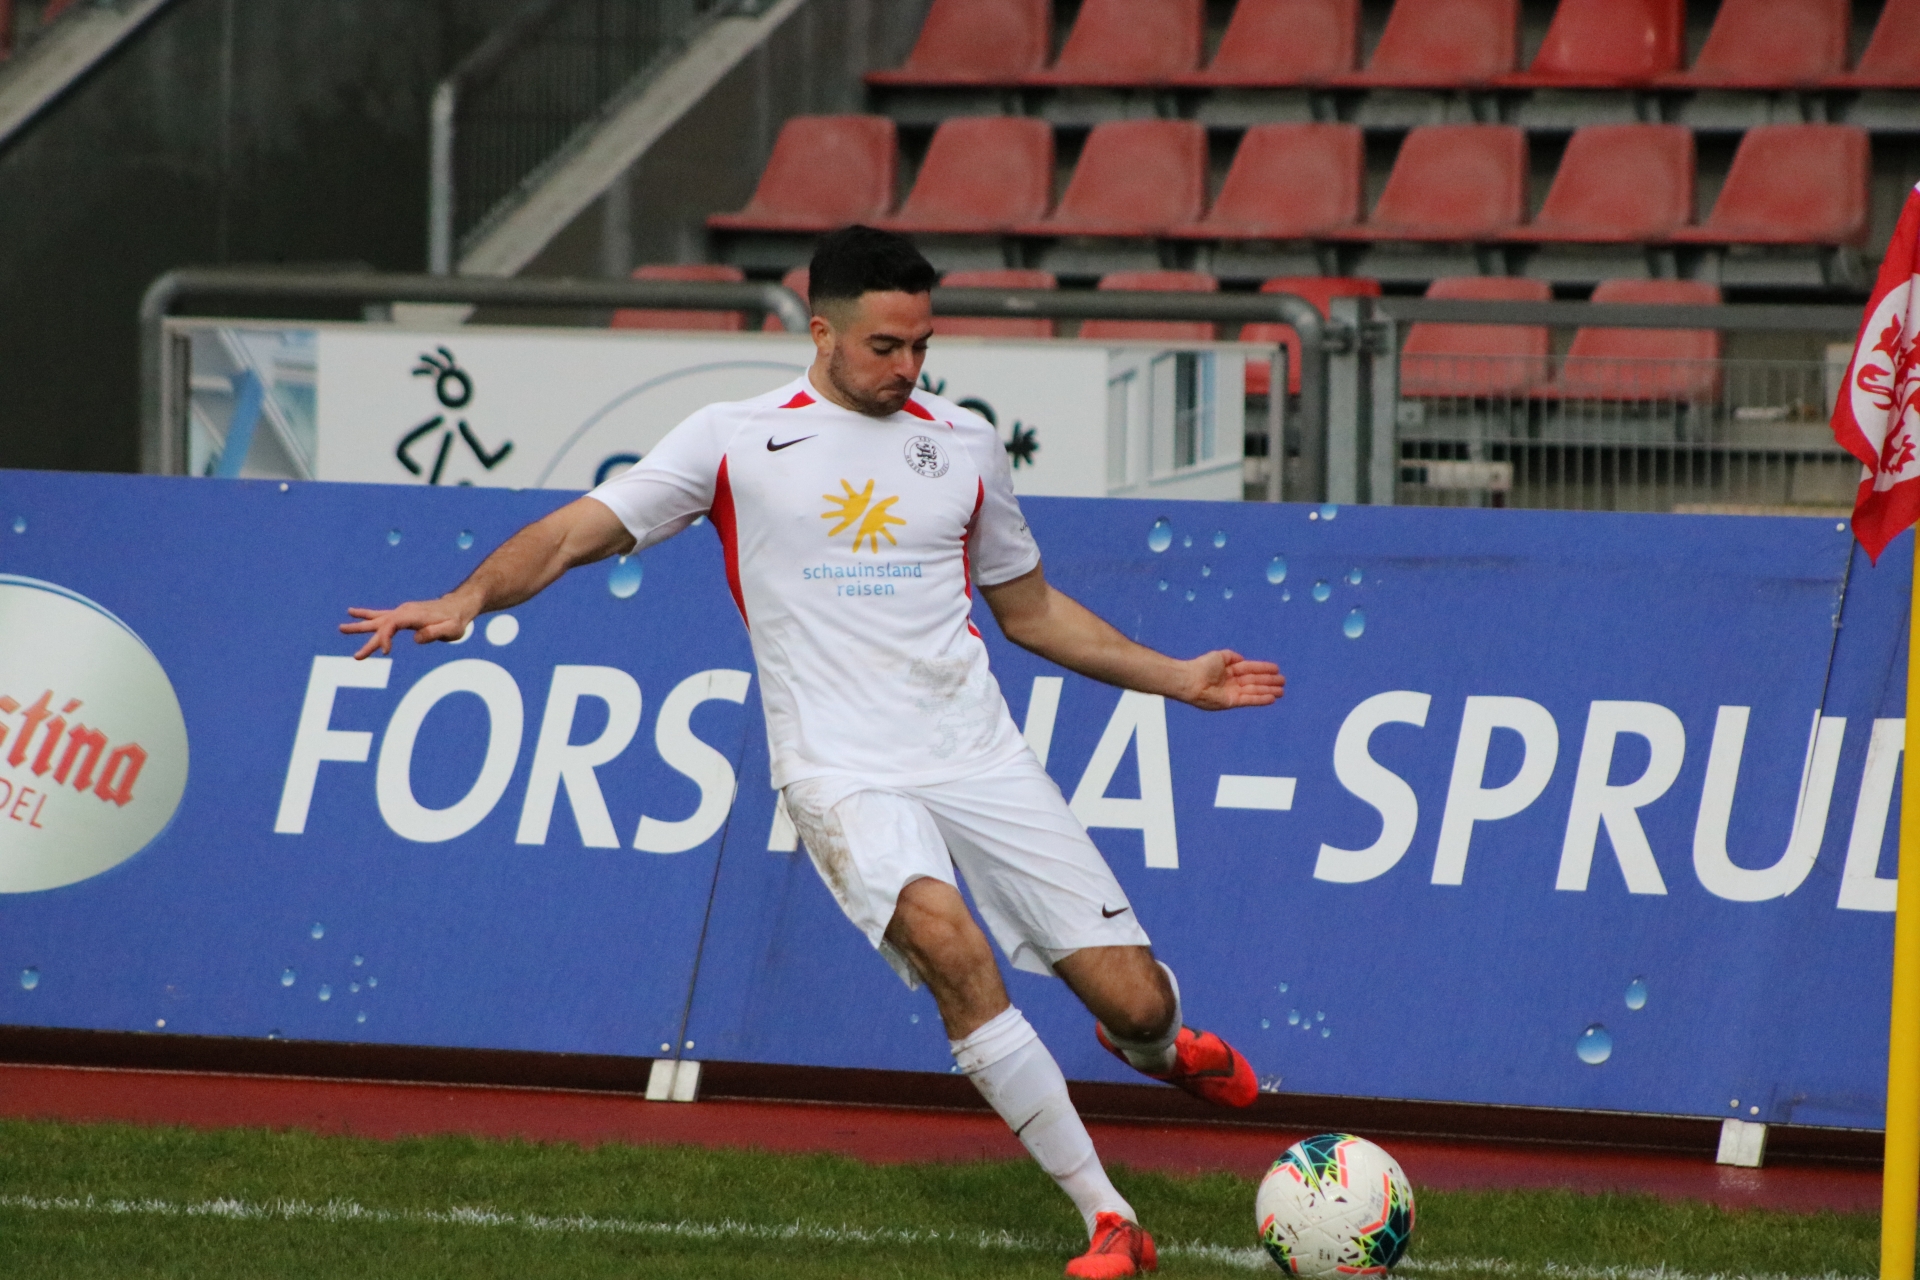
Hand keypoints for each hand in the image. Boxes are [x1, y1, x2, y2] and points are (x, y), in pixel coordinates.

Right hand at [341, 598, 473, 658]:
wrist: (459, 606)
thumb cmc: (457, 620)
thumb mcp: (451, 630)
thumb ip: (435, 632)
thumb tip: (415, 638)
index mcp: (413, 615)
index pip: (391, 626)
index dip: (384, 639)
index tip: (385, 653)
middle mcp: (404, 611)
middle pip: (381, 625)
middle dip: (368, 641)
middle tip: (356, 657)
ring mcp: (402, 612)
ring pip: (377, 620)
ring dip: (359, 625)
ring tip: (340, 628)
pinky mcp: (402, 614)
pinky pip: (381, 615)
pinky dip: (367, 615)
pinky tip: (352, 613)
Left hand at [1177, 650, 1283, 709]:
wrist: (1190, 680)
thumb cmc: (1201, 667)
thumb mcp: (1219, 656)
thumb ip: (1232, 657)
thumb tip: (1243, 659)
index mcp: (1230, 670)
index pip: (1250, 669)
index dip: (1264, 668)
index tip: (1277, 669)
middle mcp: (1232, 682)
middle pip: (1255, 681)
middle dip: (1269, 681)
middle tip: (1283, 682)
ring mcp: (1232, 692)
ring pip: (1254, 691)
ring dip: (1268, 691)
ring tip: (1282, 691)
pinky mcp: (1231, 702)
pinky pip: (1249, 700)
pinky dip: (1260, 699)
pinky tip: (1272, 698)